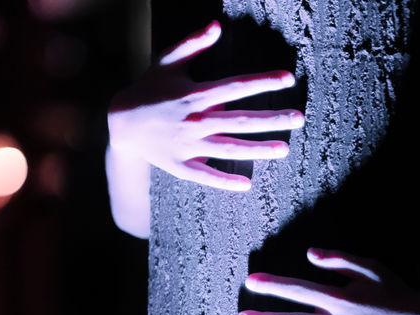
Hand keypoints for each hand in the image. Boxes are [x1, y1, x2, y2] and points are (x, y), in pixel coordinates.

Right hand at [108, 20, 302, 190]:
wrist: (120, 122)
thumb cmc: (149, 88)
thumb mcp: (167, 61)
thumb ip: (192, 43)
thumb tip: (217, 26)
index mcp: (195, 94)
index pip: (236, 86)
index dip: (263, 81)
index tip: (288, 78)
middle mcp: (196, 121)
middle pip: (241, 121)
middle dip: (272, 119)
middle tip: (299, 118)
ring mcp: (189, 145)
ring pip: (230, 149)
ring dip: (259, 150)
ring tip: (284, 149)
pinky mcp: (181, 165)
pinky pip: (207, 176)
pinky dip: (225, 181)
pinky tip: (247, 185)